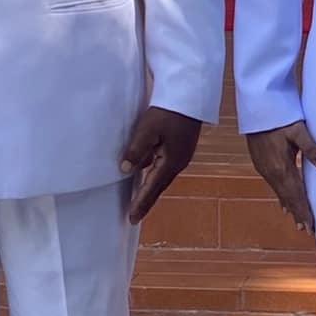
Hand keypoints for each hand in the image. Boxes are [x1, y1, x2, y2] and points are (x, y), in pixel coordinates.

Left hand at [119, 106, 201, 224]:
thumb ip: (136, 151)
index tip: (132, 219)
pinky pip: (163, 166)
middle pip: (159, 186)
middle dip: (146, 200)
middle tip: (134, 215)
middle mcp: (178, 163)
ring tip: (137, 199)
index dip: (141, 204)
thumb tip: (126, 170)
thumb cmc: (168, 112)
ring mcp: (181, 155)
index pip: (152, 188)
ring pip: (161, 176)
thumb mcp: (148, 130)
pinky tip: (144, 172)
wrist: (189, 97)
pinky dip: (153, 174)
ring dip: (149, 187)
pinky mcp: (180, 147)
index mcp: (171, 162)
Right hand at [245, 120, 315, 232]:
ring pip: (280, 192)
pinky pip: (274, 185)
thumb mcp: (298, 130)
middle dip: (298, 213)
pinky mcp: (262, 163)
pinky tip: (284, 203)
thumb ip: (311, 148)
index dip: (303, 211)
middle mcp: (271, 172)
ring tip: (298, 221)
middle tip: (307, 230)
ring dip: (290, 206)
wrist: (257, 108)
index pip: (295, 195)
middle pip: (287, 197)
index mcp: (281, 167)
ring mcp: (265, 168)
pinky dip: (282, 196)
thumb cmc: (279, 117)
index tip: (310, 226)